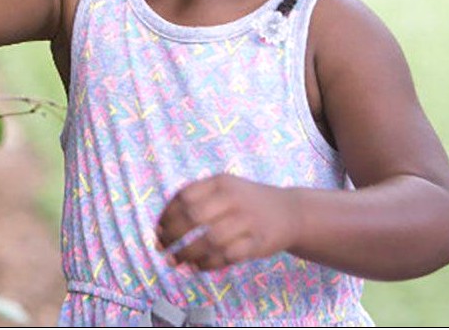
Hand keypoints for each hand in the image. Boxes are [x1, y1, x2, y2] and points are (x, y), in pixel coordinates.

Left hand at [155, 174, 299, 270]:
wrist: (290, 212)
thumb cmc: (246, 202)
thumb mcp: (225, 187)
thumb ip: (197, 198)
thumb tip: (162, 224)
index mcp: (221, 182)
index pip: (185, 196)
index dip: (166, 215)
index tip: (158, 230)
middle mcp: (234, 198)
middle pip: (194, 217)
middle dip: (172, 235)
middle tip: (161, 248)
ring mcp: (247, 221)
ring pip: (209, 240)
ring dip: (187, 254)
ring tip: (175, 261)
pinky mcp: (258, 243)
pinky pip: (228, 257)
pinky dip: (208, 264)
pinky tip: (197, 266)